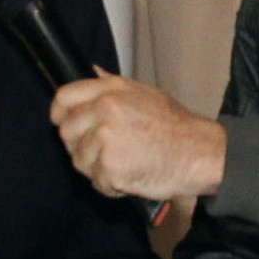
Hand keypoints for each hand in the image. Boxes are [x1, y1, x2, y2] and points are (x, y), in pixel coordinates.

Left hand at [52, 74, 225, 200]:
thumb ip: (111, 85)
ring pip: (80, 161)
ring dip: (97, 169)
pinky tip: (131, 177)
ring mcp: (106, 139)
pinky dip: (112, 186)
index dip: (59, 114)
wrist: (198, 152)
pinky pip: (97, 182)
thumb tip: (90, 72)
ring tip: (125, 164)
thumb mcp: (144, 93)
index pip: (64, 98)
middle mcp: (105, 110)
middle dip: (80, 147)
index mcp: (111, 90)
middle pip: (67, 133)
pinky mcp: (110, 167)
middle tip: (104, 153)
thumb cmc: (175, 126)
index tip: (63, 124)